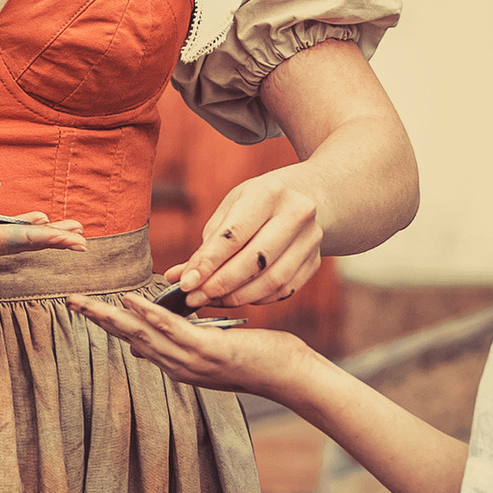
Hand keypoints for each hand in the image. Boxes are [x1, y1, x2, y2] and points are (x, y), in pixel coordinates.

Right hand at [74, 287, 316, 403]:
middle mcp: (177, 366)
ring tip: (86, 301)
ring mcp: (190, 361)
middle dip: (97, 319)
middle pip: (128, 339)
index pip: (133, 342)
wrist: (287, 377)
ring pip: (142, 335)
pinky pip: (172, 330)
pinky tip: (129, 300)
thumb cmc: (255, 359)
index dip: (107, 324)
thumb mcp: (210, 353)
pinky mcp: (208, 351)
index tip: (83, 308)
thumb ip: (178, 347)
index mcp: (176, 364)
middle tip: (69, 300)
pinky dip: (149, 314)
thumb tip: (143, 346)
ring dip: (112, 317)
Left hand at [184, 167, 325, 306]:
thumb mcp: (231, 209)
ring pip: (272, 280)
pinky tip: (238, 297)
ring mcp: (312, 238)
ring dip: (238, 296)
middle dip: (221, 284)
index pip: (234, 235)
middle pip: (256, 260)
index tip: (186, 283)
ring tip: (213, 300)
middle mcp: (297, 213)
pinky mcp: (316, 260)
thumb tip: (177, 278)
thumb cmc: (258, 203)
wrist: (309, 195)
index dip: (208, 263)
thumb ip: (207, 246)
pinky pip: (285, 289)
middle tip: (196, 298)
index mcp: (270, 192)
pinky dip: (258, 298)